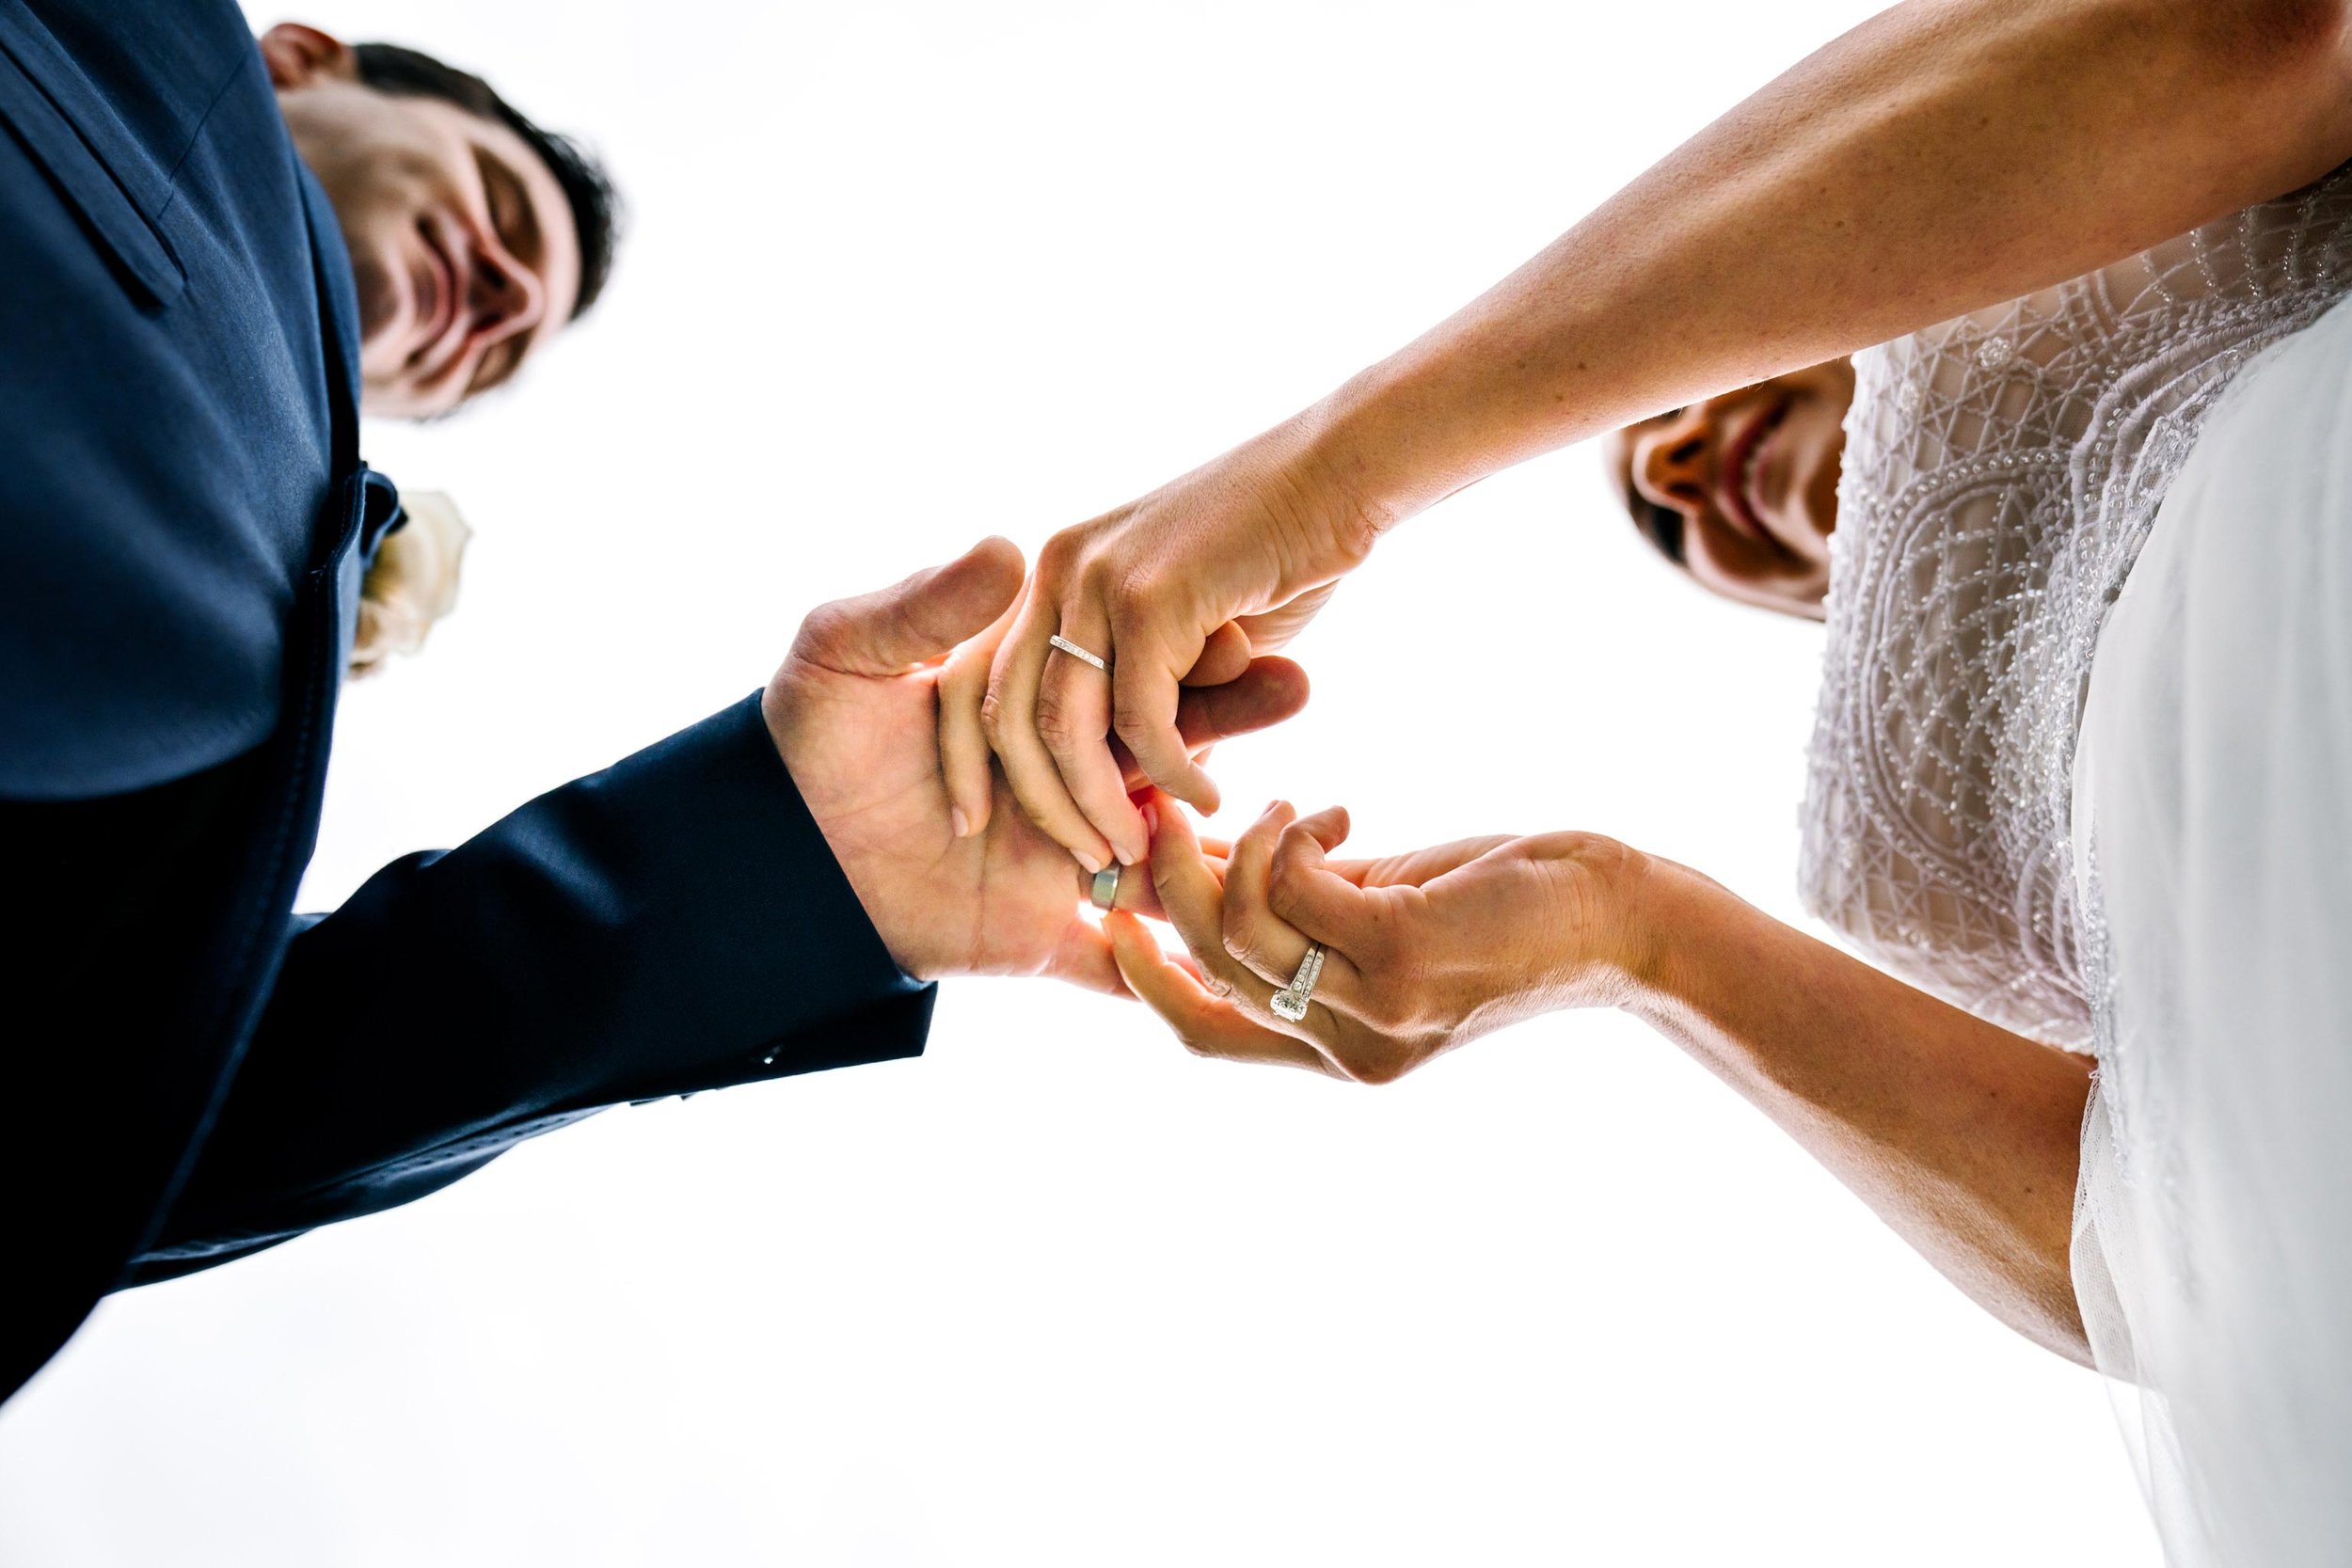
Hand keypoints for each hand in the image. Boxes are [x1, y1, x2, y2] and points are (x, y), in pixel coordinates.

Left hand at [762, 539, 1306, 988]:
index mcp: (1024, 700)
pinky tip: (1246, 938)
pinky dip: (1174, 961)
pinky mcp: (1040, 938)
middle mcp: (1054, 773)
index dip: (1180, 651)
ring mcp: (1054, 858)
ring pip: (1160, 847)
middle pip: (1160, 748)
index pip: (1120, 674)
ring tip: (1282, 799)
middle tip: (1296, 686)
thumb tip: (1012, 549)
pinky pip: (1121, 959)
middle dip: (1226, 721)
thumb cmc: (799, 747)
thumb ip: (925, 604)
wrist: (762, 875)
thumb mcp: (845, 653)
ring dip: (1220, 834)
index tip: (1241, 624)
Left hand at [961, 416, 1378, 872]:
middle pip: (1006, 715)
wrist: (1342, 472)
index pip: (972, 682)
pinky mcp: (1152, 597)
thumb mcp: (1183, 625)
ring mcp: (1097, 579)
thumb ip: (1142, 687)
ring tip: (1142, 845)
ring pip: (1069, 728)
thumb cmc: (1275, 552)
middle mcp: (1056, 569)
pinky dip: (1174, 773)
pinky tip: (1208, 797)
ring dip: (1103, 804)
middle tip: (1092, 860)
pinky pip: (1143, 720)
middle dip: (1042, 804)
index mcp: (1050, 572)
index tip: (989, 826)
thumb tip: (1126, 778)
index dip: (973, 764)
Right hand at [1105, 794, 1648, 1080]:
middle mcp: (1350, 1050)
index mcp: (1339, 1052)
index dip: (1140, 978)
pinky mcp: (1400, 954)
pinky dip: (1293, 834)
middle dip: (1166, 887)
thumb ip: (1297, 906)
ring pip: (1238, 929)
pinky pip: (1292, 888)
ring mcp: (1375, 1009)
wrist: (1621, 920)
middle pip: (1207, 975)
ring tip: (1285, 806)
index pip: (1204, 1035)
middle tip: (1164, 810)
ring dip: (1241, 845)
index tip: (1110, 907)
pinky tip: (1336, 809)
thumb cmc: (1507, 906)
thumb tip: (1201, 861)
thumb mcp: (1380, 913)